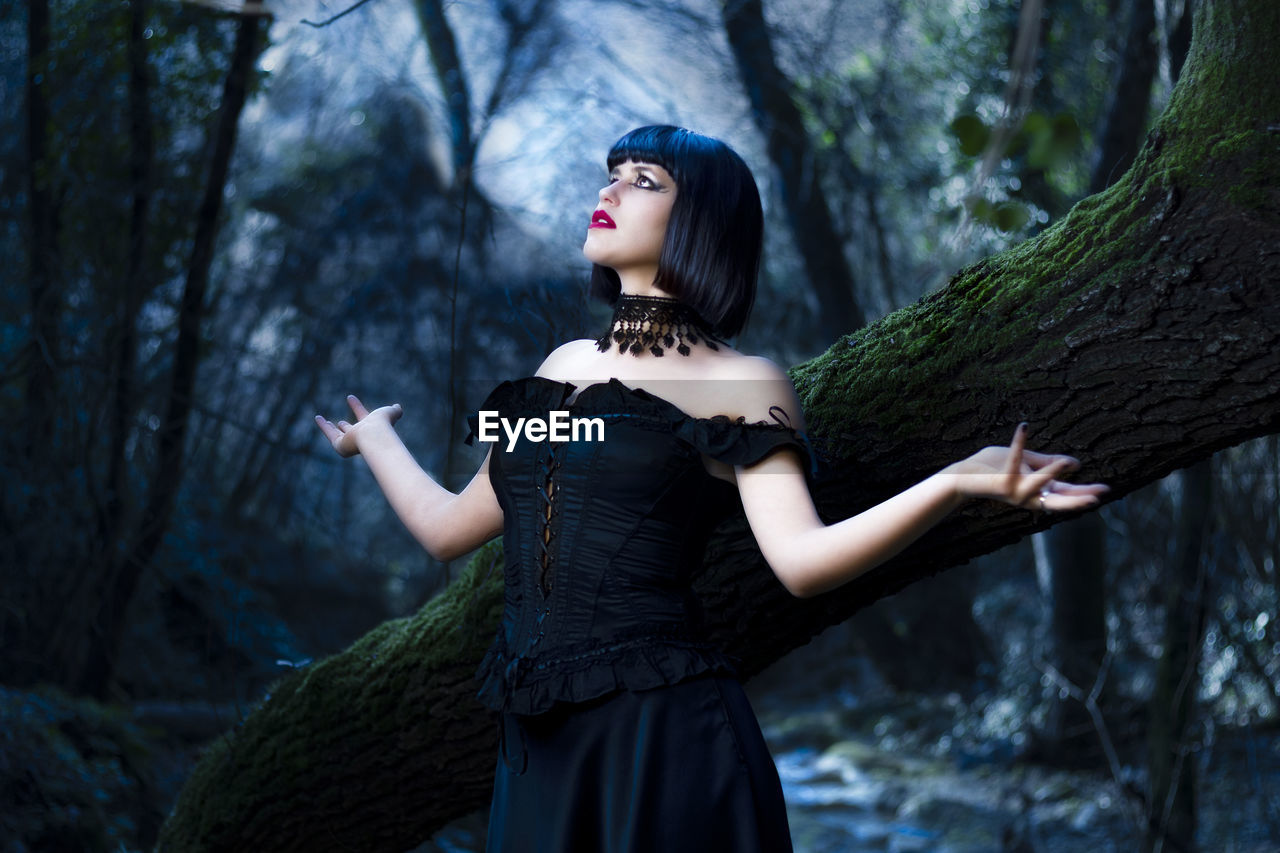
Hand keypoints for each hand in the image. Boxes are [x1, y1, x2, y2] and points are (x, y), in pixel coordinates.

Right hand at [314, 395, 402, 457]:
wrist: (375, 436)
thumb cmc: (383, 424)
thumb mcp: (390, 413)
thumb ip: (395, 411)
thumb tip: (398, 407)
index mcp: (371, 427)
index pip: (362, 415)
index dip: (356, 406)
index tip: (349, 397)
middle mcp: (360, 436)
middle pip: (350, 430)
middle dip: (345, 427)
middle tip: (340, 422)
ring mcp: (350, 441)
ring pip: (337, 434)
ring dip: (329, 427)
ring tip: (320, 419)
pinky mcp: (340, 445)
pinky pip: (329, 434)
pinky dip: (323, 426)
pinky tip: (317, 417)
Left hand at [946, 423, 1109, 512]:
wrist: (965, 475)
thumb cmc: (995, 468)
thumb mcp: (1027, 463)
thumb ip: (1048, 463)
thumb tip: (1076, 464)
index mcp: (1038, 489)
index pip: (1065, 493)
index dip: (1084, 493)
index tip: (1105, 491)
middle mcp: (1028, 494)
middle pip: (1057, 500)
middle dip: (1077, 499)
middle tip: (1098, 497)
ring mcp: (1015, 490)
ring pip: (1038, 484)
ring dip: (1052, 473)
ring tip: (1070, 462)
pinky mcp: (1001, 482)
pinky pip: (1013, 458)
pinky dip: (1018, 442)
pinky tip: (1025, 427)